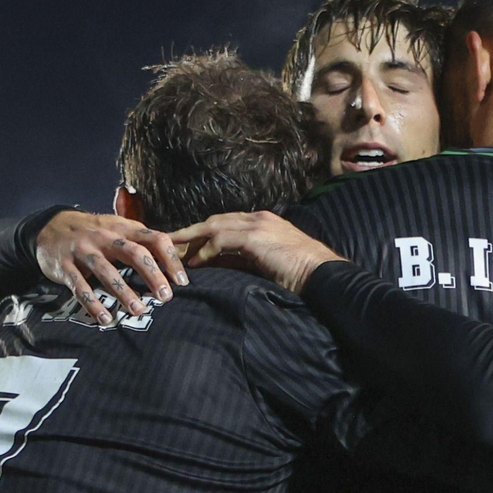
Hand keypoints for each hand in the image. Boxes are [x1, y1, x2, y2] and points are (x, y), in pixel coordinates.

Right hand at [35, 210, 188, 325]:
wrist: (49, 227)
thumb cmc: (93, 232)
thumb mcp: (118, 228)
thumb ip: (142, 241)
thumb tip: (176, 257)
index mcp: (123, 228)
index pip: (154, 239)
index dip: (170, 259)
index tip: (181, 281)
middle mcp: (105, 237)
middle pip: (134, 253)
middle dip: (152, 275)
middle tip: (165, 297)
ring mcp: (84, 251)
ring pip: (107, 271)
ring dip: (124, 292)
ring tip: (139, 310)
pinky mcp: (65, 267)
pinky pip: (80, 287)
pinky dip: (93, 303)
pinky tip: (106, 317)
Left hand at [170, 212, 344, 294]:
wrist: (322, 274)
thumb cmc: (301, 274)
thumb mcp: (269, 263)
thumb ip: (247, 260)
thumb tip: (222, 267)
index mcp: (264, 221)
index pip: (226, 222)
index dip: (205, 232)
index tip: (187, 242)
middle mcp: (259, 218)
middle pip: (215, 220)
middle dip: (191, 231)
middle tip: (169, 241)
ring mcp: (257, 225)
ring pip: (213, 226)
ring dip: (191, 238)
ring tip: (171, 250)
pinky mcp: (254, 237)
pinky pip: (221, 240)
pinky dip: (205, 251)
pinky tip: (194, 263)